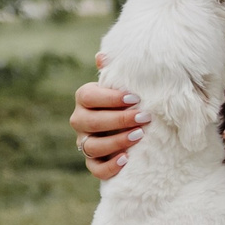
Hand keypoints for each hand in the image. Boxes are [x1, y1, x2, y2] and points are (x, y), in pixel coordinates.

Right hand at [71, 53, 146, 180]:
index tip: (135, 98)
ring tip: (139, 136)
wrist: (131, 120)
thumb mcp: (123, 83)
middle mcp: (80, 120)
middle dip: (118, 120)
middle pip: (90, 122)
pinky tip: (126, 159)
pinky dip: (109, 166)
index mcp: (85, 98)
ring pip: (92, 146)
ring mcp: (84, 142)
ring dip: (115, 142)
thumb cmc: (128, 97)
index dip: (110, 98)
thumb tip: (103, 56)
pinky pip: (95, 168)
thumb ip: (114, 71)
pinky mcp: (93, 162)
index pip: (88, 97)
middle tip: (144, 117)